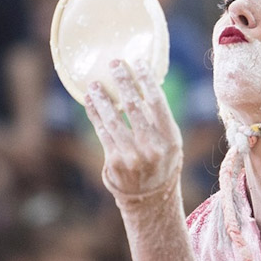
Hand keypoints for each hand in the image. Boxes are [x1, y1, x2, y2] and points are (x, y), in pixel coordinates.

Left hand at [85, 60, 182, 199]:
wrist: (150, 197)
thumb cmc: (161, 161)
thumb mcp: (170, 142)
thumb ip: (159, 118)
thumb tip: (142, 83)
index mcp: (170, 138)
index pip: (158, 103)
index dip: (146, 80)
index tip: (138, 63)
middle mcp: (152, 147)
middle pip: (134, 107)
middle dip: (123, 82)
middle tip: (115, 64)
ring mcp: (132, 156)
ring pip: (114, 119)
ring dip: (103, 98)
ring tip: (95, 83)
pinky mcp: (114, 161)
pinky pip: (102, 131)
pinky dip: (95, 114)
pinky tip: (90, 101)